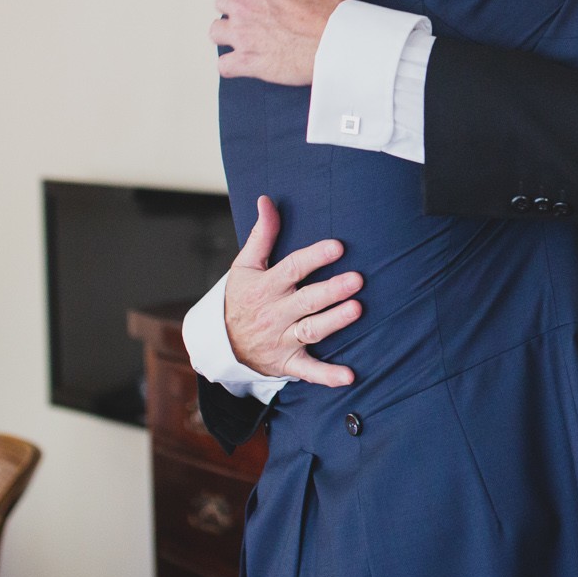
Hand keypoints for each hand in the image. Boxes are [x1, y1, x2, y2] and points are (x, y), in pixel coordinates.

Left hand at [212, 0, 350, 84]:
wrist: (340, 45)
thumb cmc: (332, 9)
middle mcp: (244, 5)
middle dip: (235, 4)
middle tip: (255, 12)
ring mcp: (242, 34)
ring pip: (216, 31)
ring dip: (228, 33)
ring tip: (246, 36)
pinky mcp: (247, 61)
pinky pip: (224, 65)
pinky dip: (233, 65)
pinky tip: (245, 62)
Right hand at [224, 196, 362, 386]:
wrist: (220, 344)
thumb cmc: (240, 298)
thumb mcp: (245, 266)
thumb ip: (261, 235)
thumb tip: (266, 200)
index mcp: (266, 287)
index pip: (292, 269)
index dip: (314, 258)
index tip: (337, 246)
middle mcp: (275, 314)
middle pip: (306, 301)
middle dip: (331, 290)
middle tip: (356, 280)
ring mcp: (282, 339)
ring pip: (311, 330)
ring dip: (334, 322)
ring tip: (356, 309)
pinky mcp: (288, 363)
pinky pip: (308, 371)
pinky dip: (327, 375)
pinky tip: (349, 376)